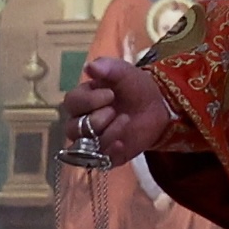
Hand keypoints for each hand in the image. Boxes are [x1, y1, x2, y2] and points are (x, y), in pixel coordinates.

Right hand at [56, 56, 175, 165]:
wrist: (158, 107)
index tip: (111, 94)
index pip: (71, 103)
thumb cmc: (135, 88)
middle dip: (95, 119)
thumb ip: (107, 67)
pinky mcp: (106, 156)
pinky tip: (122, 143)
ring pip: (85, 146)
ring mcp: (93, 141)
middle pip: (72, 128)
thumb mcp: (123, 72)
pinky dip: (110, 152)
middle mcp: (81, 122)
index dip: (89, 100)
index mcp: (81, 100)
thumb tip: (89, 67)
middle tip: (114, 110)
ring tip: (125, 121)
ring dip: (105, 133)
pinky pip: (100, 161)